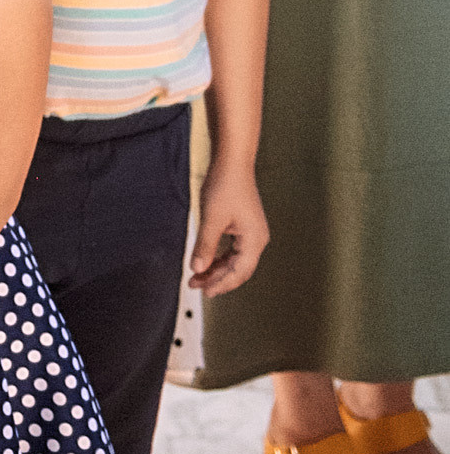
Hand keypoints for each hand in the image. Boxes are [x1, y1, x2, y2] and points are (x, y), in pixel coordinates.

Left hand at [189, 154, 267, 294]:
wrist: (232, 162)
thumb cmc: (225, 186)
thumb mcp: (212, 219)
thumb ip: (205, 246)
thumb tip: (197, 269)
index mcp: (255, 240)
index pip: (239, 273)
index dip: (221, 284)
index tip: (204, 292)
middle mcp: (257, 239)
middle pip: (238, 270)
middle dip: (217, 279)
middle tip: (196, 285)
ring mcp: (251, 233)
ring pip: (234, 261)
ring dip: (216, 269)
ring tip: (196, 276)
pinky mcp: (244, 226)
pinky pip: (233, 250)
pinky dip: (219, 257)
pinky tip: (205, 261)